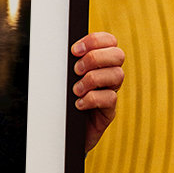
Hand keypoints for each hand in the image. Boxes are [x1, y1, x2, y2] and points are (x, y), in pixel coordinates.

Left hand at [71, 31, 124, 152]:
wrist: (61, 132)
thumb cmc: (60, 100)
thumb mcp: (62, 77)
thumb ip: (66, 62)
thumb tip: (55, 46)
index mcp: (98, 62)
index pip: (109, 41)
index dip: (95, 40)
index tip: (74, 50)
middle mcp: (108, 75)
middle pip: (118, 55)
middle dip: (95, 58)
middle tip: (76, 70)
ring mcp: (110, 92)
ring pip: (117, 75)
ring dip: (92, 79)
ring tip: (75, 90)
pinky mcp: (109, 111)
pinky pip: (110, 98)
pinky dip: (92, 99)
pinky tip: (78, 104)